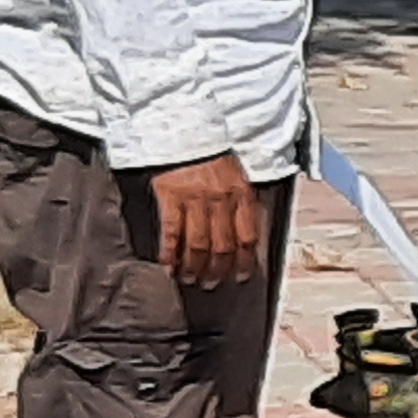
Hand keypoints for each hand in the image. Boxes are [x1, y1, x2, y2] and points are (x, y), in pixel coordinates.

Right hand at [145, 155, 266, 288]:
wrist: (186, 132)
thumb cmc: (213, 156)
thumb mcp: (237, 175)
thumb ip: (241, 202)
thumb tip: (245, 234)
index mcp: (242, 194)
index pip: (248, 236)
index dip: (246, 260)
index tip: (242, 276)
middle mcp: (222, 200)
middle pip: (223, 245)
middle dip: (219, 269)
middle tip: (213, 284)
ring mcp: (196, 199)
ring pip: (199, 243)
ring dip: (195, 266)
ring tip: (191, 280)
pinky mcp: (172, 197)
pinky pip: (172, 232)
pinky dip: (171, 253)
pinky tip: (169, 267)